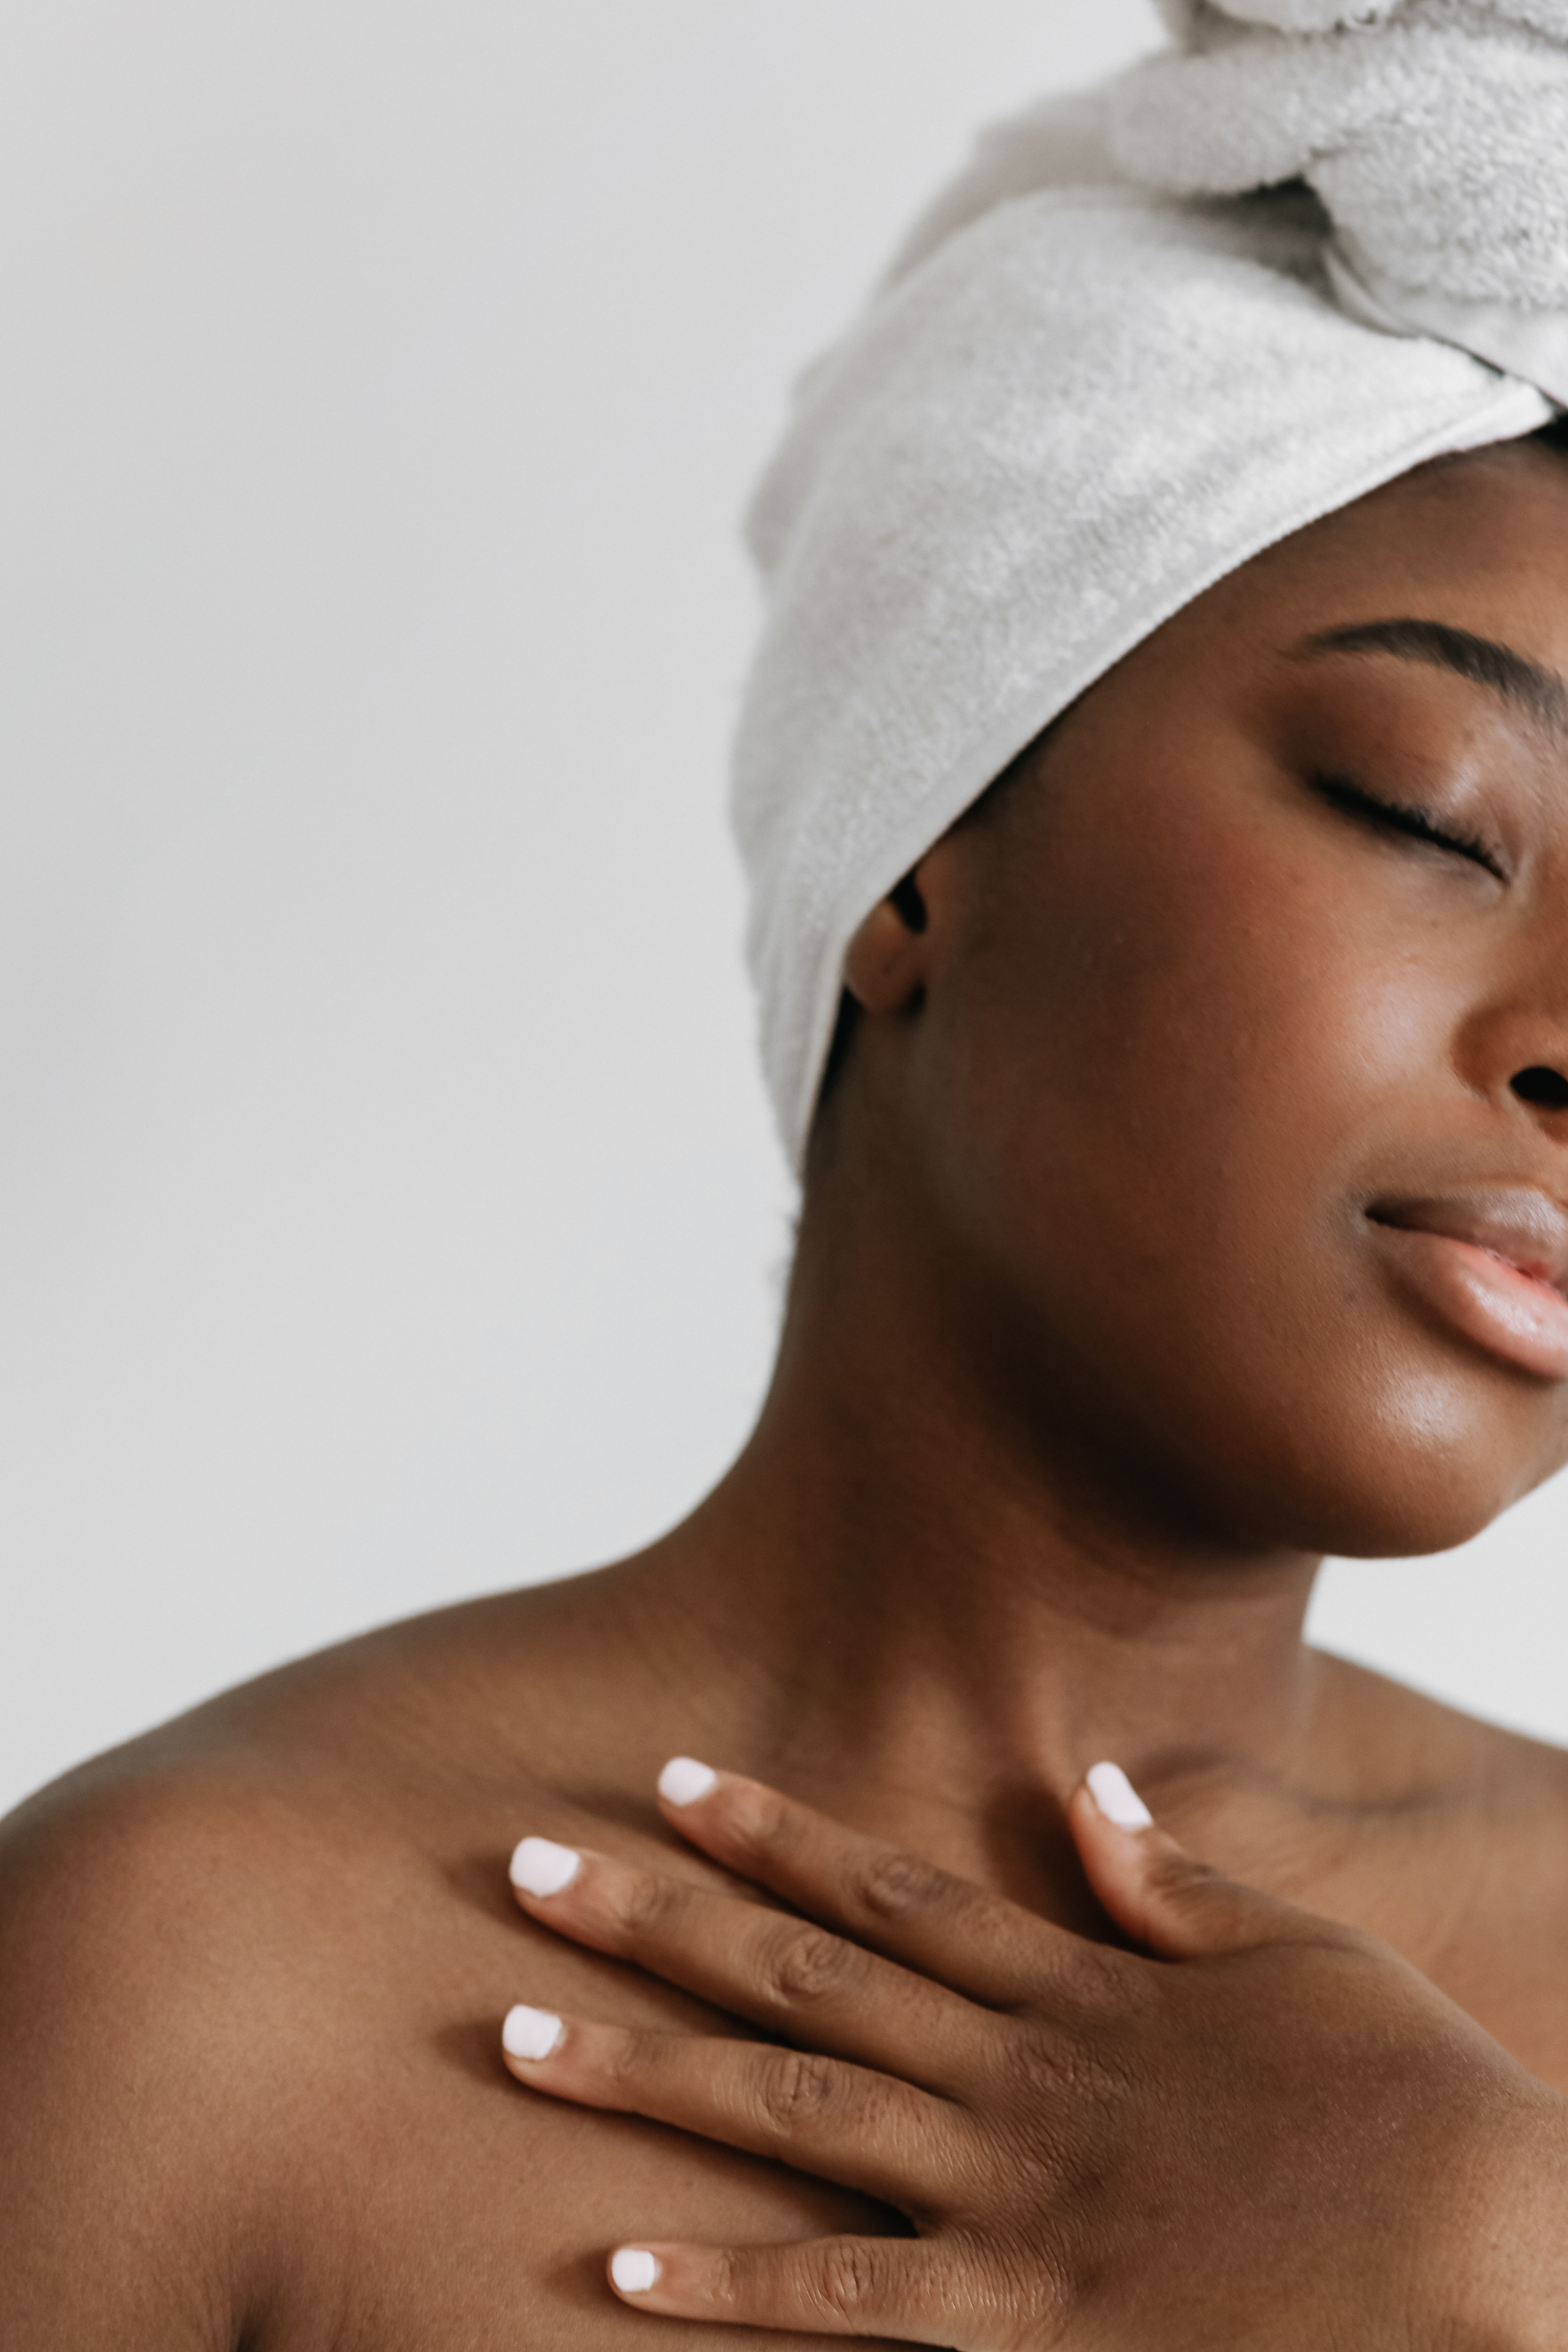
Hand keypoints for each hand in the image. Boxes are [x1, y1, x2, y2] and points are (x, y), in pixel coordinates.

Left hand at [500, 1760, 1567, 2347]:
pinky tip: (618, 2271)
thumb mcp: (1306, 1963)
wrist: (1499, 2263)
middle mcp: (1020, 2079)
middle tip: (521, 1870)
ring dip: (644, 2074)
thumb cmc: (1415, 2112)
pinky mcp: (1034, 2329)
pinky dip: (731, 2289)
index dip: (772, 1836)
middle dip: (655, 1922)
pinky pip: (853, 2305)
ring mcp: (1017, 2205)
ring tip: (511, 2036)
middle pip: (800, 1986)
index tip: (667, 1780)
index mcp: (1081, 1989)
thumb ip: (1187, 1883)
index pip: (890, 1894)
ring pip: (791, 2120)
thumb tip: (1096, 1790)